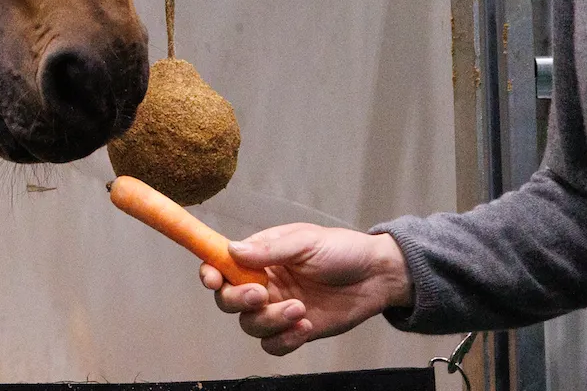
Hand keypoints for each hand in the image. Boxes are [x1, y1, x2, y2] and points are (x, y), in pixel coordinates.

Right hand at [199, 224, 413, 355]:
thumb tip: (232, 250)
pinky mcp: (294, 330)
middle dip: (239, 300)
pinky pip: (273, 345)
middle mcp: (264, 283)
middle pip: (228, 300)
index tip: (212, 280)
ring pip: (250, 325)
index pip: (222, 265)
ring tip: (299, 309)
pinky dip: (285, 339)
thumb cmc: (342, 250)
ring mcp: (278, 308)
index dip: (210, 273)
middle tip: (262, 294)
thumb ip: (270, 249)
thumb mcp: (306, 242)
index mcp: (261, 256)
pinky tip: (306, 325)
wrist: (376, 277)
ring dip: (269, 321)